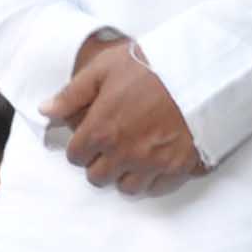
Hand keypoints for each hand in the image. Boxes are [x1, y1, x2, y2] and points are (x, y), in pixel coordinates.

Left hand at [44, 36, 201, 196]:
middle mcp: (124, 153)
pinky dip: (154, 178)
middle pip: (98, 177)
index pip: (76, 156)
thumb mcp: (105, 68)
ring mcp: (152, 163)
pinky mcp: (179, 166)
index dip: (81, 146)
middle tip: (114, 144)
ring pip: (127, 187)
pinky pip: (157, 188)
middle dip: (101, 162)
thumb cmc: (152, 64)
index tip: (92, 136)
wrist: (205, 67)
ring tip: (135, 153)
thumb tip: (46, 110)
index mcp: (102, 130)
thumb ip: (72, 93)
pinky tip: (156, 159)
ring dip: (126, 174)